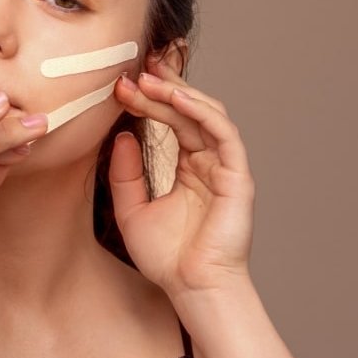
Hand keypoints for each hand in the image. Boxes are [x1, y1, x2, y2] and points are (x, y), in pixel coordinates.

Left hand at [108, 56, 255, 298]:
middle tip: (134, 69)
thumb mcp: (132, 209)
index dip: (147, 101)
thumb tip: (123, 135)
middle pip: (187, 111)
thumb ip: (126, 173)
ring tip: (148, 79)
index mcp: (189, 167)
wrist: (192, 288)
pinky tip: (177, 98)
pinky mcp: (238, 175)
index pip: (171, 121)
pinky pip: (223, 133)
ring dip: (177, 93)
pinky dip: (201, 111)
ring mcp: (225, 166)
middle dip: (161, 86)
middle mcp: (209, 161)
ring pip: (205, 114)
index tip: (119, 87)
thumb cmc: (167, 258)